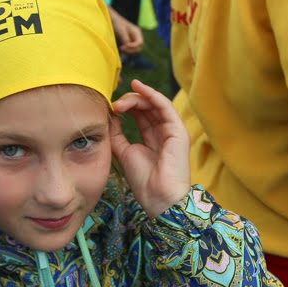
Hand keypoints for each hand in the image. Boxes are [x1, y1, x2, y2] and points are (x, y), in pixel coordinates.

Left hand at [109, 8, 143, 54]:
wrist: (113, 19)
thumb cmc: (117, 23)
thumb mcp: (121, 31)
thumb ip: (125, 38)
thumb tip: (128, 46)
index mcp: (137, 32)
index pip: (140, 43)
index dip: (133, 47)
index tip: (124, 46)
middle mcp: (137, 36)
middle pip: (139, 48)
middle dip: (131, 50)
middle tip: (121, 49)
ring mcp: (133, 39)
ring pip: (135, 49)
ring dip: (129, 51)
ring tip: (121, 48)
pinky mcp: (129, 41)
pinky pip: (130, 49)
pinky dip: (126, 50)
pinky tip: (120, 48)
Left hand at [110, 79, 190, 217]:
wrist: (159, 197)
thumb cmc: (144, 180)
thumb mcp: (124, 152)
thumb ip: (116, 134)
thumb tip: (109, 116)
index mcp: (153, 138)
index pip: (140, 114)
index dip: (126, 106)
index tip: (110, 106)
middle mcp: (164, 131)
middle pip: (147, 107)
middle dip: (129, 101)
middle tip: (114, 104)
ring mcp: (172, 130)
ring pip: (154, 104)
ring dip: (137, 98)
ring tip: (121, 101)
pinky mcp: (178, 130)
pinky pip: (164, 106)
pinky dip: (151, 95)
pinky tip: (138, 88)